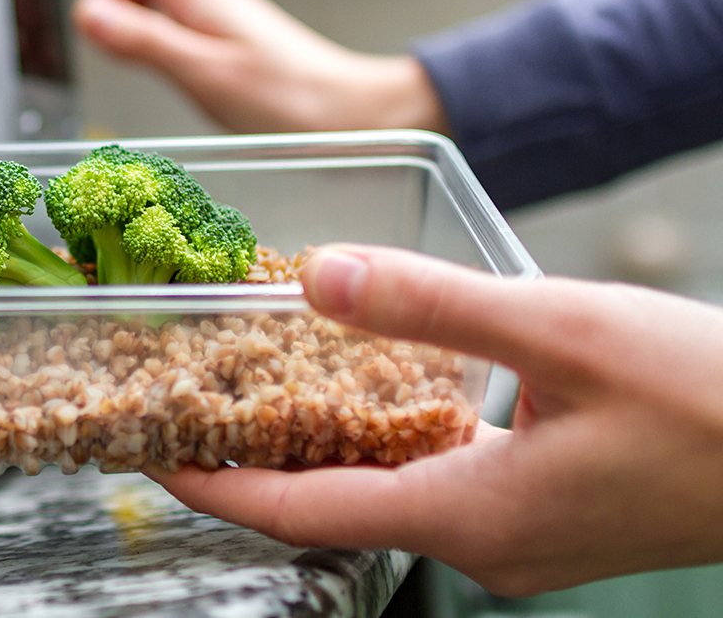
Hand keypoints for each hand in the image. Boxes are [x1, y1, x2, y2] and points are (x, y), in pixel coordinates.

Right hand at [43, 0, 448, 135]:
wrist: (344, 111)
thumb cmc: (287, 98)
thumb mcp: (204, 74)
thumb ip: (143, 42)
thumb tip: (86, 11)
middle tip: (117, 22)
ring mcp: (212, 2)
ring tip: (139, 42)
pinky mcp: (219, 22)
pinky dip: (148, 8)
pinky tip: (156, 42)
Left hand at [145, 243, 722, 595]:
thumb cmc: (710, 401)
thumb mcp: (561, 330)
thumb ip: (434, 304)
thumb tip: (322, 277)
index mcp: (468, 513)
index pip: (301, 513)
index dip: (217, 486)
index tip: (153, 456)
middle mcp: (481, 542)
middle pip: (332, 508)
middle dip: (257, 464)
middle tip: (196, 410)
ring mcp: (516, 537)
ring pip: (386, 494)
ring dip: (324, 450)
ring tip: (266, 394)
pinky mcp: (545, 516)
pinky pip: (437, 484)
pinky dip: (389, 446)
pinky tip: (380, 399)